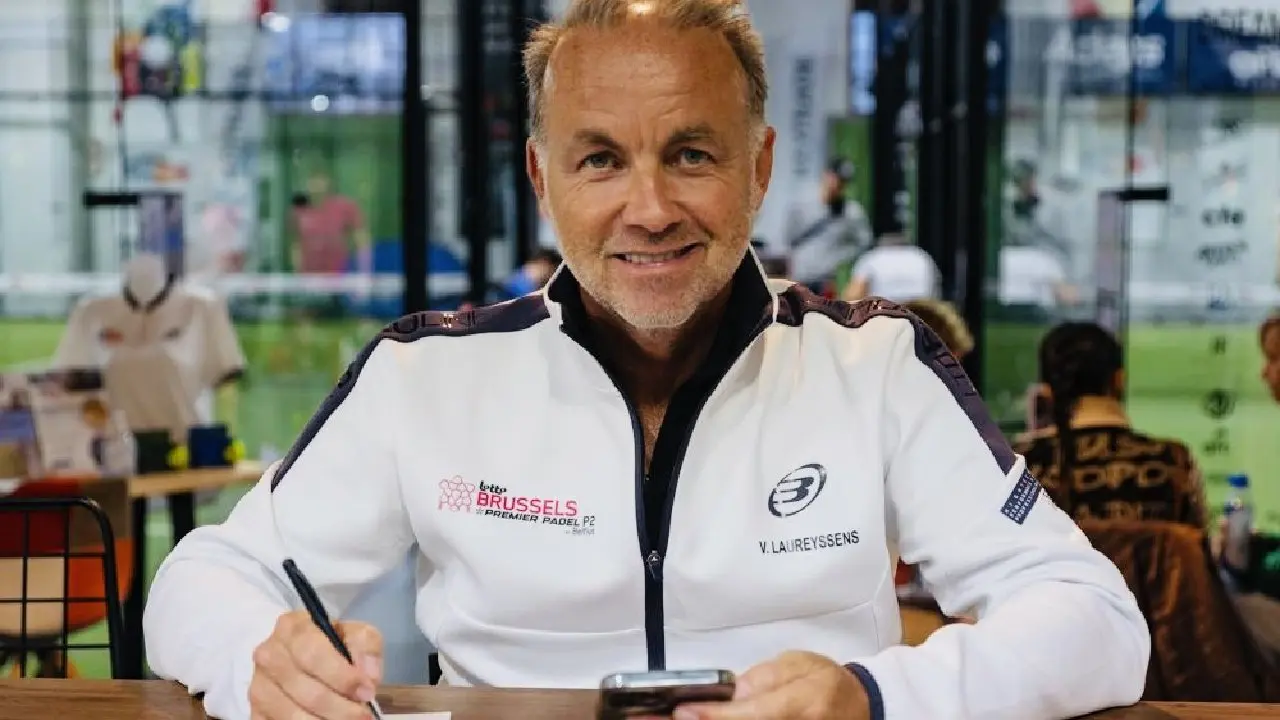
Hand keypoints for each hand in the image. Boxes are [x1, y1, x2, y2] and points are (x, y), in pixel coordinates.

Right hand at [249, 611, 382, 719]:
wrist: (301, 657)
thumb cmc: (331, 644)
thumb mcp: (354, 633)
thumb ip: (366, 647)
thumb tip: (368, 676)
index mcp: (291, 628)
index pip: (313, 654)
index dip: (342, 677)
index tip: (367, 692)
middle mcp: (268, 655)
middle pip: (306, 691)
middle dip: (340, 708)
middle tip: (363, 716)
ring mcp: (258, 686)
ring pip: (292, 715)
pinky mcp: (255, 711)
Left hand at [673, 651, 870, 719]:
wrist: (858, 707)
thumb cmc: (827, 684)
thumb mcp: (799, 664)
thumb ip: (764, 677)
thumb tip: (733, 691)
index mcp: (804, 702)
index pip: (752, 713)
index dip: (716, 715)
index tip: (684, 711)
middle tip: (662, 717)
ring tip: (669, 718)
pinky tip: (702, 719)